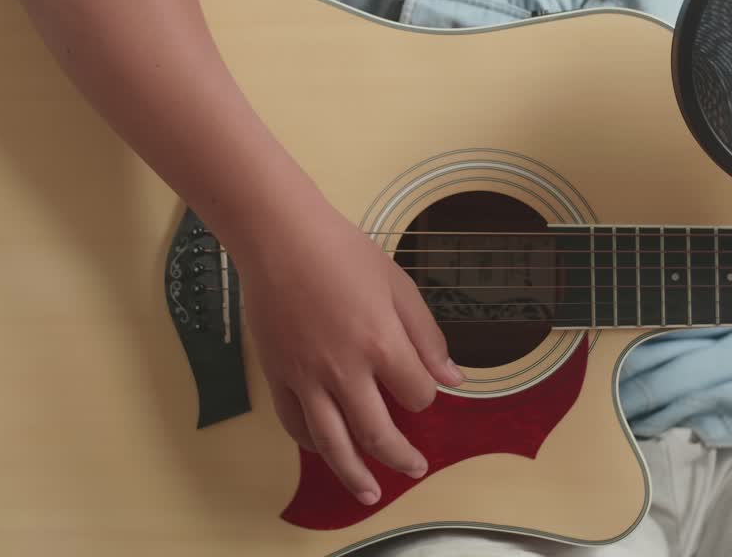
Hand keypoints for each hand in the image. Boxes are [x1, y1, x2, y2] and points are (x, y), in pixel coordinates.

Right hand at [237, 207, 464, 505]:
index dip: (424, 397)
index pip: (416, 395)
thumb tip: (453, 380)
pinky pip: (295, 422)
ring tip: (370, 494)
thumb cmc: (342, 252)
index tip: (420, 388)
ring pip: (332, 443)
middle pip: (378, 433)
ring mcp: (306, 376)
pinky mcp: (278, 374)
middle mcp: (344, 369)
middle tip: (415, 469)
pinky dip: (312, 442)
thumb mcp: (398, 286)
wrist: (279, 237)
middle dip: (401, 457)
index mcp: (381, 343)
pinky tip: (325, 449)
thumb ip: (427, 337)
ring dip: (354, 474)